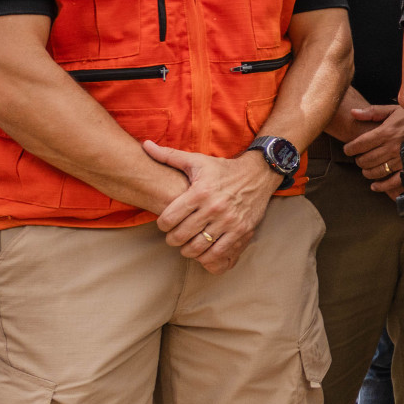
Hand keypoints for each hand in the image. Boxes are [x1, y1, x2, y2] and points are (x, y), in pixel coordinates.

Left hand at [145, 142, 281, 273]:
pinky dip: (206, 257)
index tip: (165, 223)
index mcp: (200, 192)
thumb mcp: (197, 160)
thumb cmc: (223, 169)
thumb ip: (169, 156)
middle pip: (180, 236)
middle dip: (172, 239)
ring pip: (198, 248)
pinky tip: (204, 249)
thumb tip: (145, 146)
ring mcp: (229, 221)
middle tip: (174, 235)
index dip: (162, 224)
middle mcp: (215, 208)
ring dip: (188, 250)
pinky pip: (218, 254)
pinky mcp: (242, 231)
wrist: (259, 174)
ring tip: (188, 243)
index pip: (169, 219)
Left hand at [342, 104, 403, 188]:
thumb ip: (372, 112)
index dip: (350, 148)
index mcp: (385, 132)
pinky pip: (393, 182)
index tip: (348, 149)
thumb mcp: (393, 109)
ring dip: (367, 172)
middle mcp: (391, 147)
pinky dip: (382, 186)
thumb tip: (353, 113)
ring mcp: (400, 159)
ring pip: (376, 171)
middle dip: (359, 160)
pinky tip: (375, 186)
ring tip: (366, 168)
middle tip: (359, 158)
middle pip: (366, 160)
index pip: (359, 144)